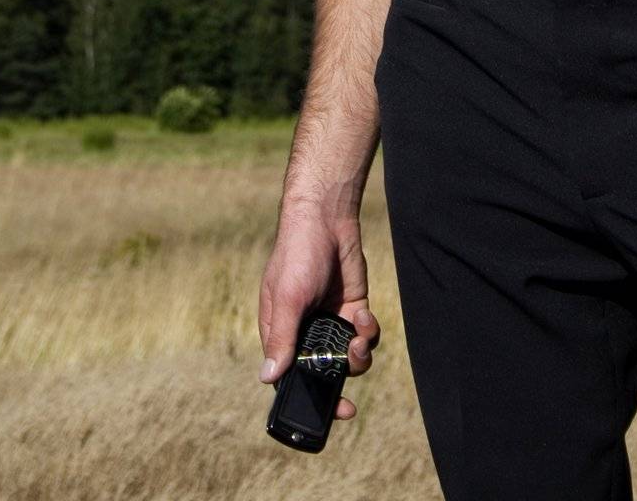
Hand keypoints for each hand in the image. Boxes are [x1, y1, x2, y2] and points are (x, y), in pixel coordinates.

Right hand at [258, 203, 380, 419]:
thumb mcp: (287, 298)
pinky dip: (367, 333)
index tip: (324, 417)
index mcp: (281, 333)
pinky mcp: (352, 308)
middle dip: (336, 386)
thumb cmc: (297, 256)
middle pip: (322, 373)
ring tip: (357, 340)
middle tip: (348, 406)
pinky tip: (363, 318)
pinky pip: (364, 335)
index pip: (289, 376)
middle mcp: (305, 332)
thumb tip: (268, 378)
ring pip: (347, 358)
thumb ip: (282, 338)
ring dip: (356, 358)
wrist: (327, 219)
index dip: (305, 399)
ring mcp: (329, 320)